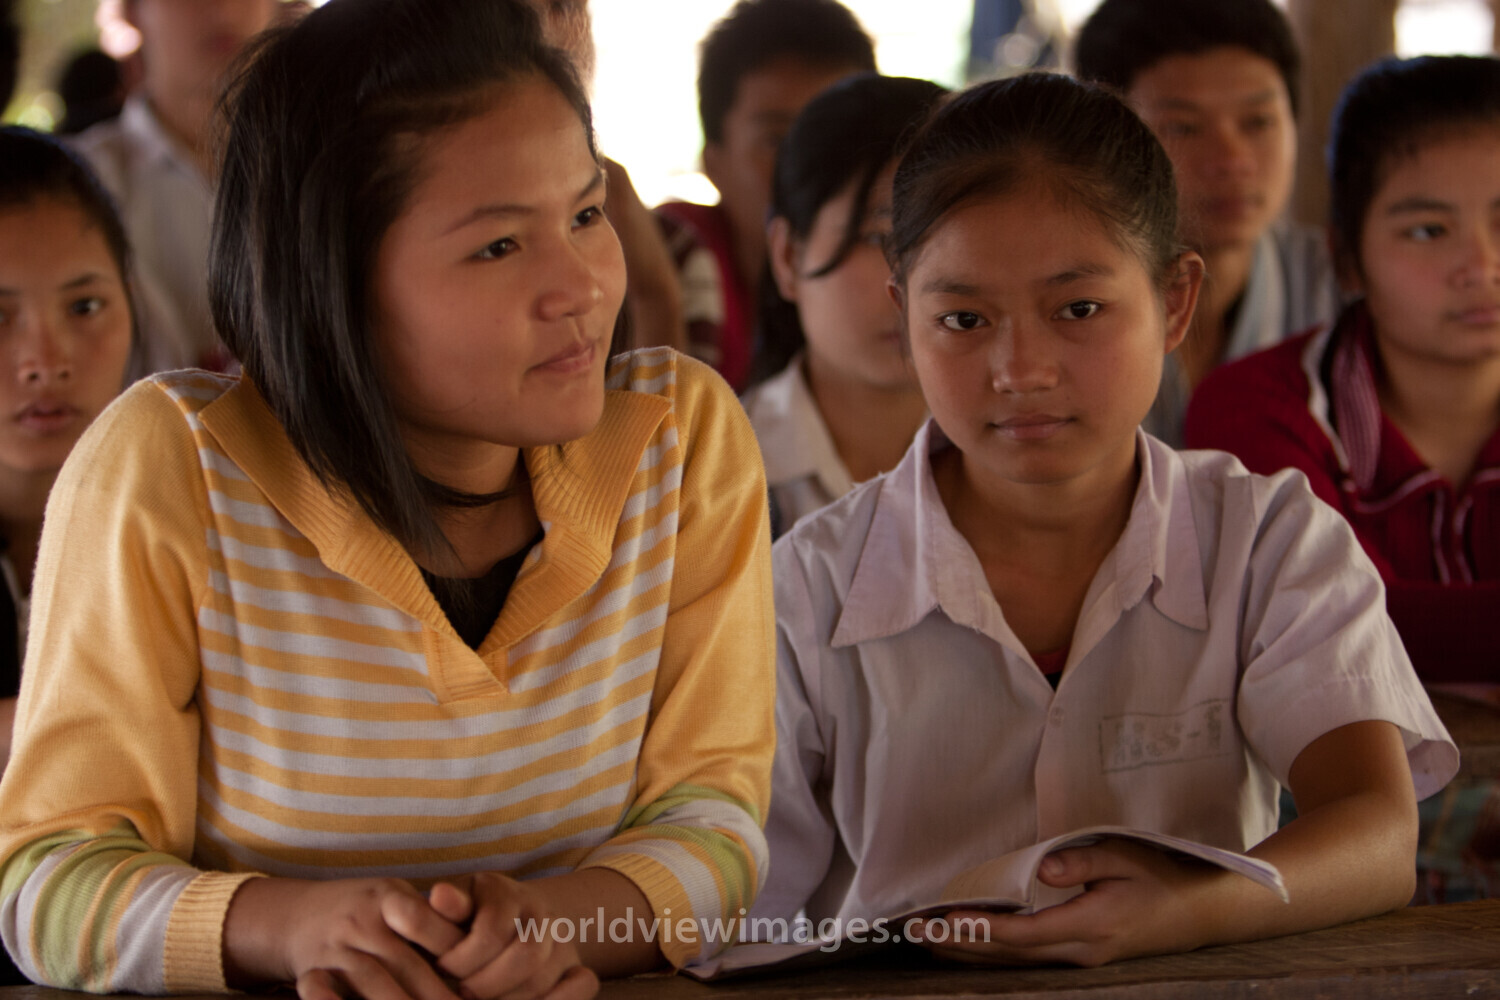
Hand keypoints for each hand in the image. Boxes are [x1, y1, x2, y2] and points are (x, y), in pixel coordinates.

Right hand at [224, 876, 466, 999]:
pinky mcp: (312, 972)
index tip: (476, 976)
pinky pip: (331, 994)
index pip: (423, 921)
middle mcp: (359, 920)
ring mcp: (334, 947)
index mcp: (386, 895)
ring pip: (374, 982)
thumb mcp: (394, 900)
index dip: (452, 951)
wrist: (292, 916)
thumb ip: (430, 918)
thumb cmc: (362, 910)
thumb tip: (479, 948)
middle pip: (405, 962)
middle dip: (437, 993)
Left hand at [427, 873, 598, 999]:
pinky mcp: (575, 965)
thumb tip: (439, 895)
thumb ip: (445, 909)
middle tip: (463, 991)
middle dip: (485, 983)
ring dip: (508, 999)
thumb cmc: (468, 919)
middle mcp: (540, 912)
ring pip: (543, 979)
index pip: (492, 932)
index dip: (461, 958)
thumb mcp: (453, 909)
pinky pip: (584, 984)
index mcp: (505, 892)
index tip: (443, 967)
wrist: (511, 919)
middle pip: (527, 954)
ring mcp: (561, 940)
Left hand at [916, 841, 1229, 966]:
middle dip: (963, 945)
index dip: (983, 929)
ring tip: (931, 941)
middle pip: (1012, 955)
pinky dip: (997, 953)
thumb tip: (1043, 868)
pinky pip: (1031, 960)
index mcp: (1091, 925)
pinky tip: (973, 944)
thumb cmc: (1162, 874)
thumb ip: (1082, 862)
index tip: (946, 921)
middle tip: (917, 933)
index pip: (1025, 933)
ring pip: (1018, 964)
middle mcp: (1083, 951)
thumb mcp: (1125, 856)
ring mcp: (1084, 960)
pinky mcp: (1084, 957)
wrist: (1204, 911)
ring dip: (974, 953)